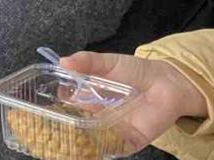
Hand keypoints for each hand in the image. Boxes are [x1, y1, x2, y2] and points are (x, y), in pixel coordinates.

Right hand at [60, 51, 207, 153]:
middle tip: (50, 123)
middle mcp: (98, 114)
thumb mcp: (108, 62)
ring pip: (91, 139)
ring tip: (64, 139)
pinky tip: (90, 149)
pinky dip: (102, 151)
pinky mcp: (128, 141)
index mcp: (90, 95)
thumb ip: (86, 61)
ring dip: (78, 141)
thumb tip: (62, 61)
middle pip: (76, 123)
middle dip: (63, 125)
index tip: (45, 102)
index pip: (68, 102)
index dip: (57, 103)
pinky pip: (112, 149)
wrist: (168, 84)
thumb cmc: (137, 71)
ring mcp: (112, 129)